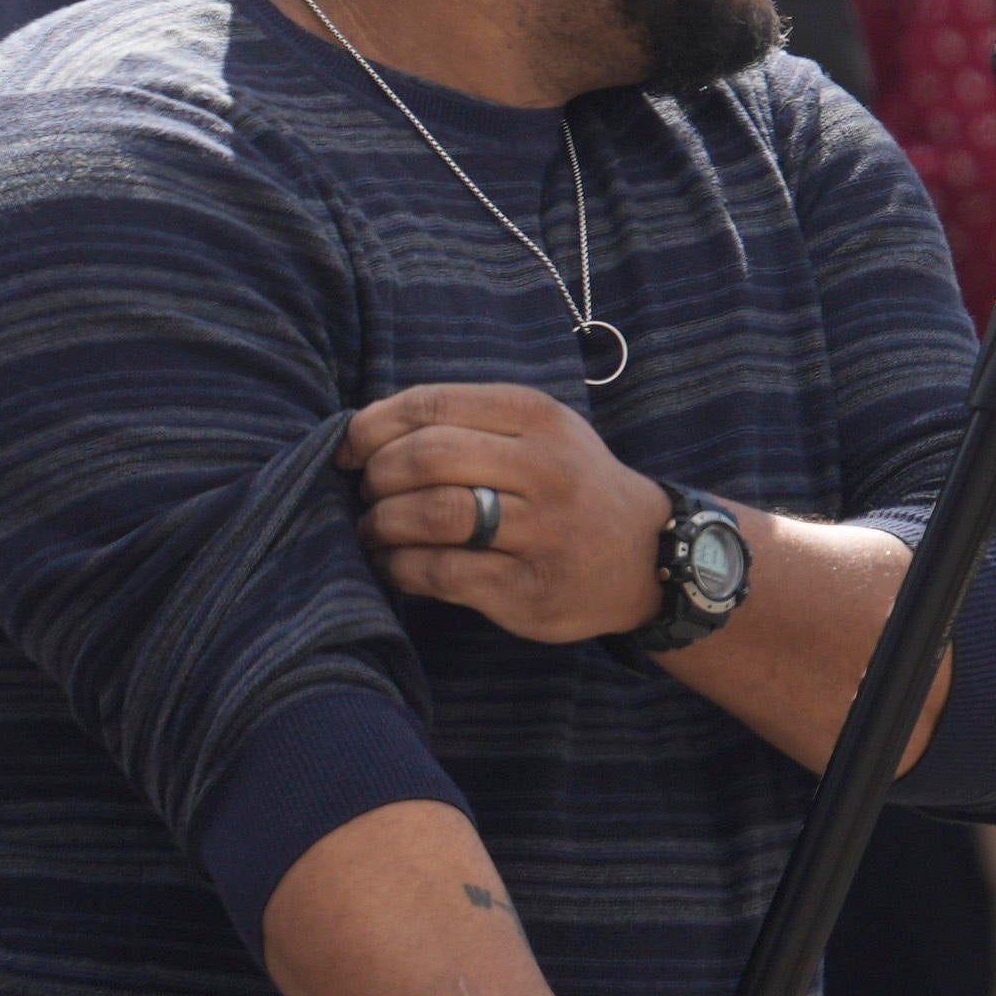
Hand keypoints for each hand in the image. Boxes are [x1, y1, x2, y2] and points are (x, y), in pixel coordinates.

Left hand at [343, 382, 660, 646]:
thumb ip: (466, 420)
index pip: (432, 405)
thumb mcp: (538, 430)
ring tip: (372, 531)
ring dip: (383, 523)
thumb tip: (365, 430)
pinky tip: (394, 566)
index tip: (349, 448)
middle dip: (377, 475)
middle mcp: (544, 469)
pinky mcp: (529, 590)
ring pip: (433, 516)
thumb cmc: (570, 482)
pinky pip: (443, 573)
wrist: (646, 555)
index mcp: (536, 416)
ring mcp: (541, 533)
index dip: (373, 425)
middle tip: (365, 492)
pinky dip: (401, 569)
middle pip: (427, 458)